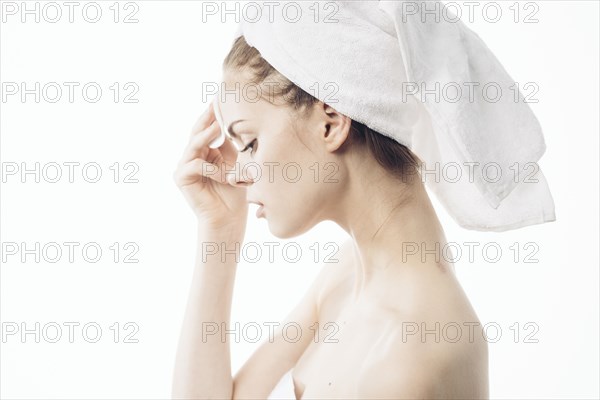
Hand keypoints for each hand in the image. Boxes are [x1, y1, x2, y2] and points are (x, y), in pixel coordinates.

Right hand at [173, 102, 248, 231]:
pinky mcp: (181, 178)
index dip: (214, 114)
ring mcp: (184, 166)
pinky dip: (212, 169)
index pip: (208, 128)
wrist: (228, 218)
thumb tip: (235, 121)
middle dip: (207, 118)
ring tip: (217, 127)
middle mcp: (192, 156)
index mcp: (205, 151)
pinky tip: (225, 175)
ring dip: (207, 136)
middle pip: (198, 131)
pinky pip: (196, 165)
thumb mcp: (236, 163)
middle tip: (215, 104)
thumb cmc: (234, 192)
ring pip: (194, 145)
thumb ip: (231, 144)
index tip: (222, 98)